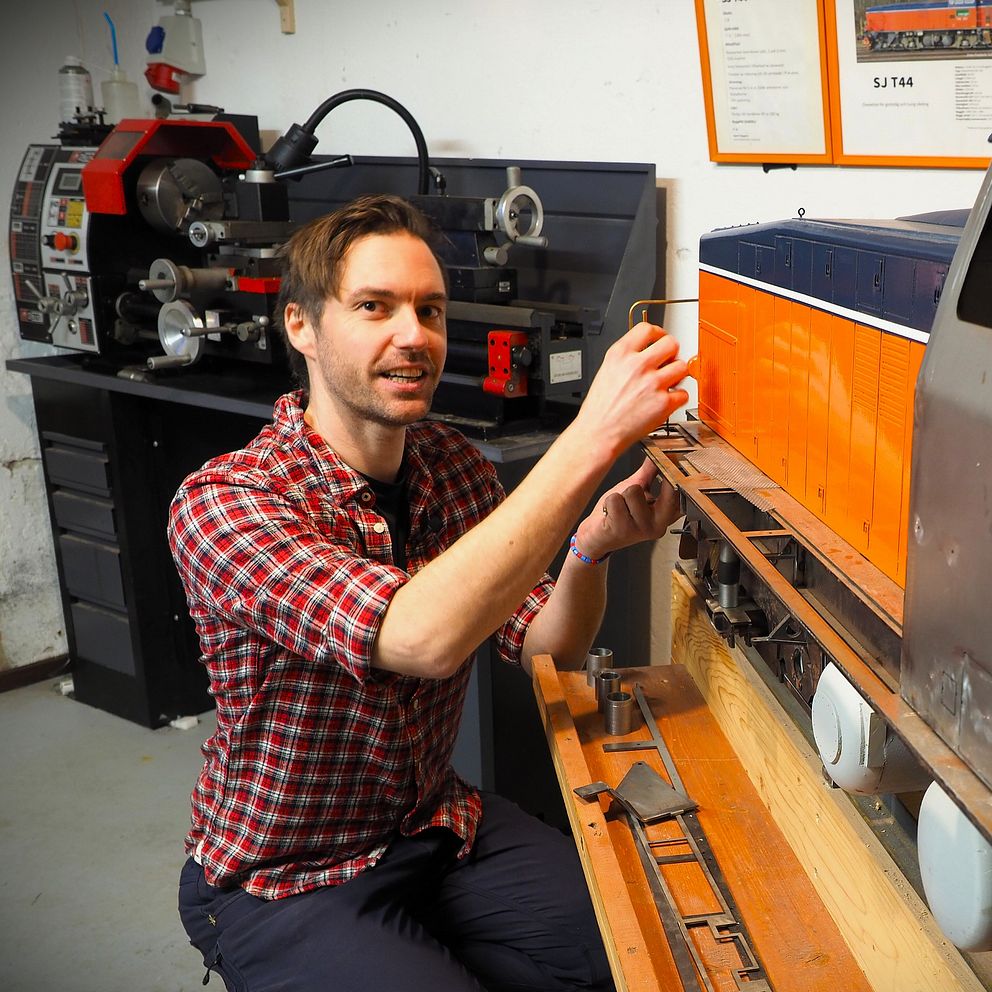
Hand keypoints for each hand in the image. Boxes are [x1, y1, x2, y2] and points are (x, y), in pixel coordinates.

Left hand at [572, 457, 682, 559]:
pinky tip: (610, 513)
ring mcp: (642, 529)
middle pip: (663, 488)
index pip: (681, 488)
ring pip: (633, 491)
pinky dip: (609, 501)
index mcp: (669, 514)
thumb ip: (650, 471)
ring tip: (619, 507)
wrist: (597, 537)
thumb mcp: (637, 489)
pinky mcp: (623, 530)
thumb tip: (660, 451)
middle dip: (645, 484)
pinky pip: (615, 499)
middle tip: (631, 490)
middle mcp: (660, 524)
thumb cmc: (618, 513)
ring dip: (621, 495)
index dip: (674, 471)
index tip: (669, 458)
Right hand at [574, 322, 689, 459]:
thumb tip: (647, 353)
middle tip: (669, 361)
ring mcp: (653, 383)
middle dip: (672, 352)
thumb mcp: (606, 371)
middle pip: (671, 343)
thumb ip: (626, 359)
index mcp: (620, 354)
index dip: (658, 333)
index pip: (647, 329)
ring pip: (682, 367)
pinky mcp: (663, 403)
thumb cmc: (599, 409)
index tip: (661, 339)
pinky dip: (677, 398)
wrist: (598, 433)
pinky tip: (666, 401)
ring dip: (678, 375)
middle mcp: (637, 365)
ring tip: (668, 383)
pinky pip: (683, 393)